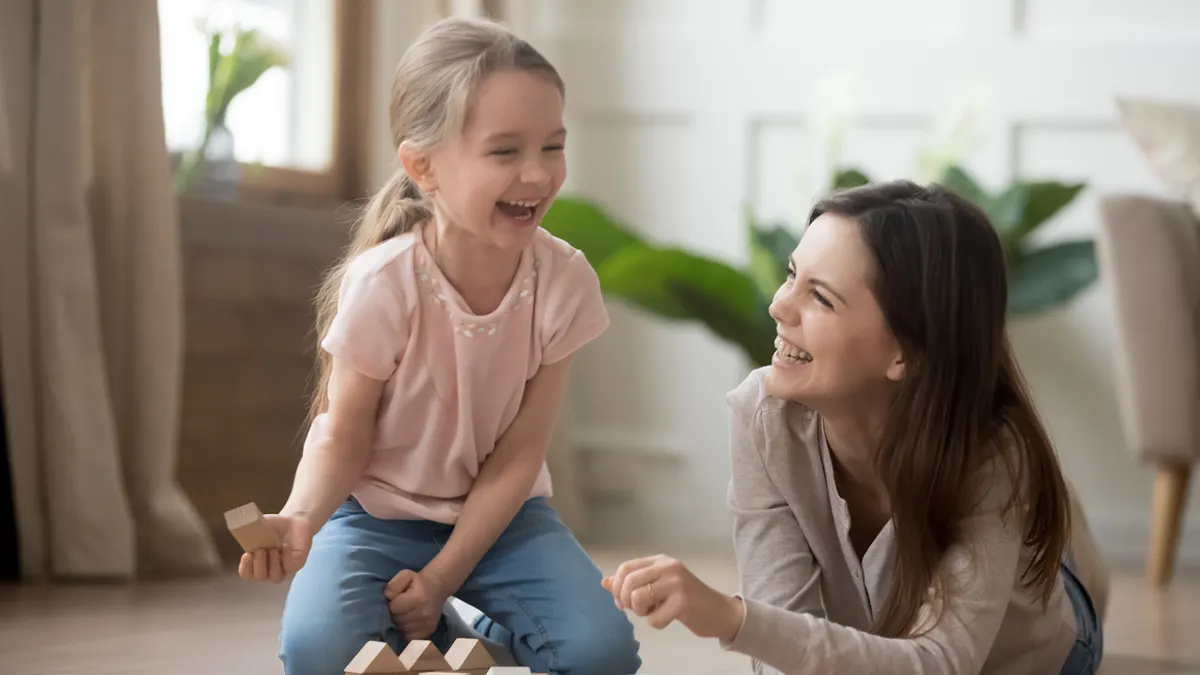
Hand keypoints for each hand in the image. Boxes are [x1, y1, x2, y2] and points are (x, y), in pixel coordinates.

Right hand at [236, 514, 314, 583]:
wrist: (292, 520)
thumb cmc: (272, 526)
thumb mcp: (257, 527)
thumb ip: (247, 532)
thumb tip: (241, 531)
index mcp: (256, 562)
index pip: (247, 574)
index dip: (245, 567)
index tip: (247, 554)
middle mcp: (269, 569)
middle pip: (260, 577)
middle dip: (259, 564)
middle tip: (261, 550)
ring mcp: (284, 568)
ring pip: (275, 578)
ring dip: (272, 563)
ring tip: (273, 549)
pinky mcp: (297, 564)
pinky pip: (290, 567)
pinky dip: (286, 557)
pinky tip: (286, 546)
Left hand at [385, 569, 451, 639]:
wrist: (437, 588)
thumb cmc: (418, 582)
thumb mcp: (405, 575)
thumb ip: (393, 585)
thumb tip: (387, 597)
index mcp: (418, 598)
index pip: (394, 607)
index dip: (391, 604)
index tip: (395, 600)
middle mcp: (424, 613)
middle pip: (397, 620)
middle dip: (394, 614)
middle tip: (399, 607)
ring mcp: (427, 625)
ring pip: (401, 630)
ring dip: (399, 623)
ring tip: (404, 614)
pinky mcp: (428, 632)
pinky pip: (409, 637)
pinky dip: (406, 631)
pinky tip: (407, 623)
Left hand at [603, 554, 744, 640]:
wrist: (719, 611)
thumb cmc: (686, 599)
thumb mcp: (658, 585)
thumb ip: (633, 583)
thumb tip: (604, 582)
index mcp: (660, 560)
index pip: (626, 567)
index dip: (617, 587)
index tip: (619, 601)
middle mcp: (668, 566)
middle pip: (629, 582)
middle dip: (625, 601)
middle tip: (635, 610)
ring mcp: (676, 582)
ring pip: (638, 598)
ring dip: (641, 612)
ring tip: (654, 611)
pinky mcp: (683, 601)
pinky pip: (654, 619)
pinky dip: (657, 623)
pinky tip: (669, 618)